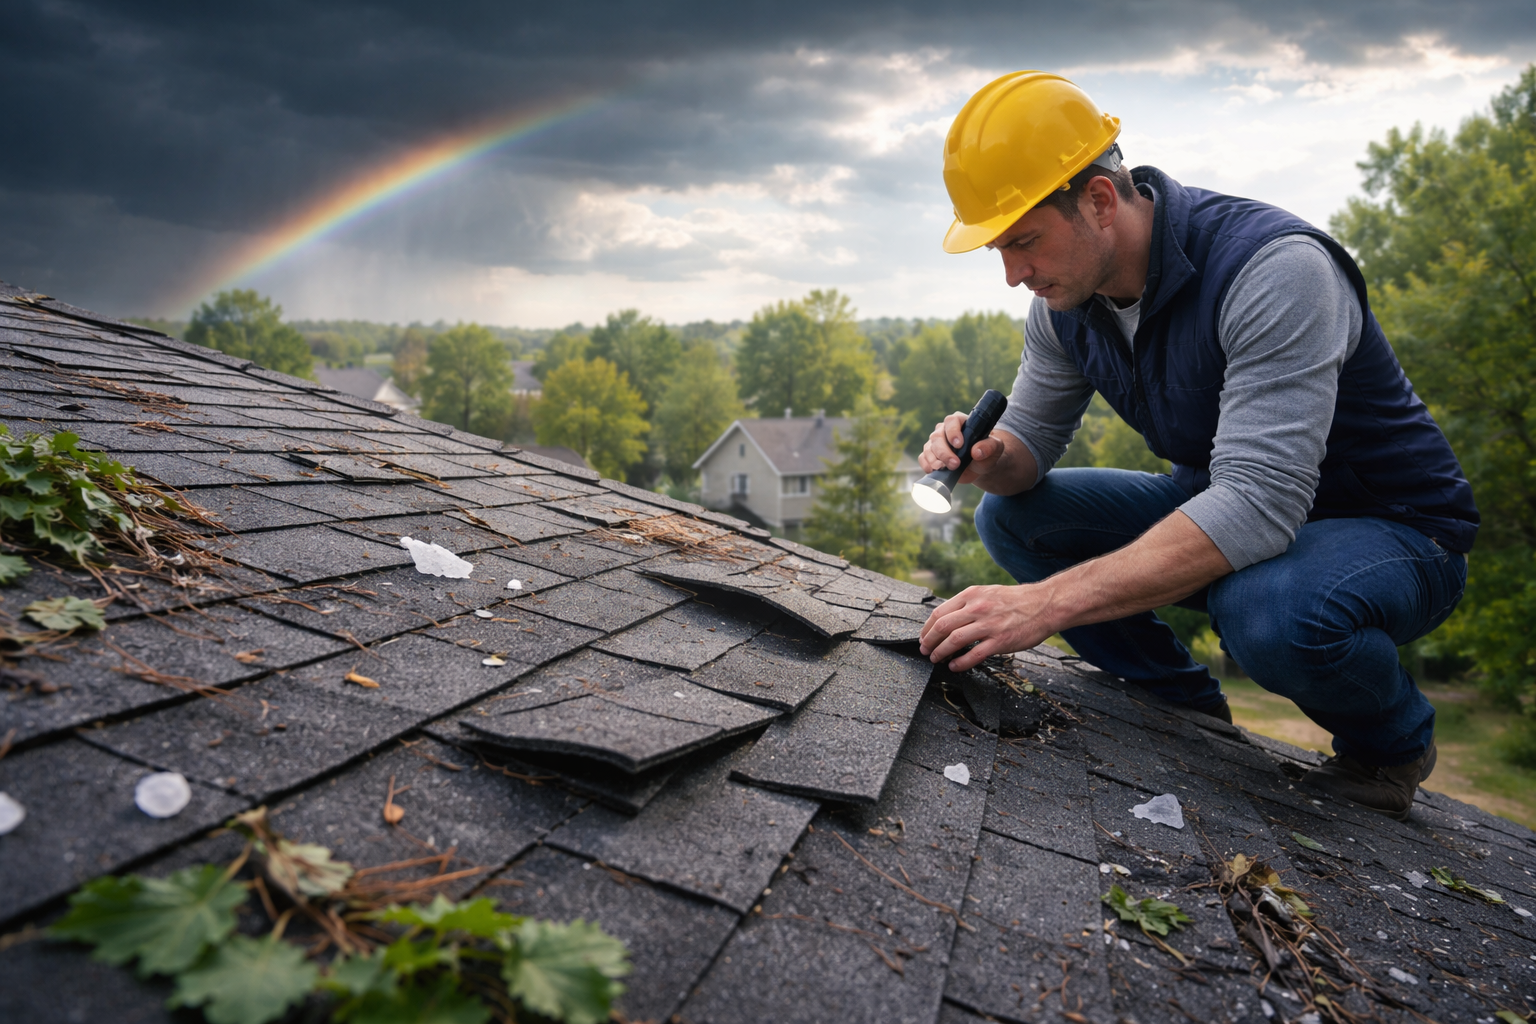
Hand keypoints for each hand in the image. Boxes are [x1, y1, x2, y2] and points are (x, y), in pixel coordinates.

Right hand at [917, 412, 1006, 484]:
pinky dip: (926, 465)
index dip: (953, 431)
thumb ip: (990, 447)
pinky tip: (933, 471)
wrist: (979, 467)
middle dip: (944, 452)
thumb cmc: (987, 453)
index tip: (959, 445)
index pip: (952, 421)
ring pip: (929, 447)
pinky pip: (923, 457)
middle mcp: (945, 430)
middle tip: (954, 464)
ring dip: (934, 459)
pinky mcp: (931, 455)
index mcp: (961, 422)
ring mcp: (937, 442)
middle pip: (937, 436)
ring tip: (943, 469)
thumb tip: (977, 451)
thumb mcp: (995, 449)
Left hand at [918, 583, 1053, 671]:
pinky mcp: (1000, 641)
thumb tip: (948, 617)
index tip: (924, 636)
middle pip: (943, 627)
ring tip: (936, 658)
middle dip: (929, 641)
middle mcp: (978, 608)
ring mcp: (989, 625)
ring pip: (954, 641)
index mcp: (972, 595)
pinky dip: (960, 662)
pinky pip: (974, 655)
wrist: (1045, 605)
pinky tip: (955, 666)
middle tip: (925, 650)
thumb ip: (968, 603)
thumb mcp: (988, 592)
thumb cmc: (1017, 600)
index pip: (940, 612)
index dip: (927, 628)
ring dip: (941, 652)